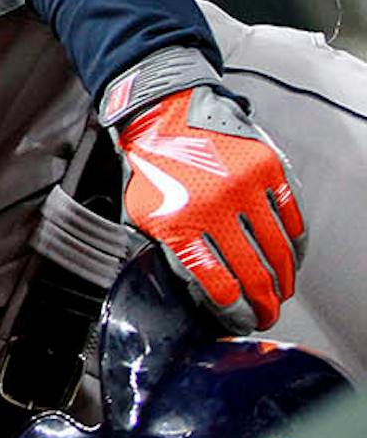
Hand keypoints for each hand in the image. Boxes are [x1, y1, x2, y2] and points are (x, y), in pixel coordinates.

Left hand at [113, 84, 305, 332]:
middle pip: (254, 273)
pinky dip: (296, 243)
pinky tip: (293, 257)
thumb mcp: (141, 216)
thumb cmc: (151, 167)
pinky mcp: (268, 169)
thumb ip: (166, 254)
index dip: (234, 314)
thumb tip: (196, 294)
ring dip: (285, 278)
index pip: (218, 286)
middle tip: (267, 315)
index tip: (242, 323)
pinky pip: (292, 216)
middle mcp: (216, 207)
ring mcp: (246, 187)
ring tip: (281, 292)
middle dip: (264, 304)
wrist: (165, 114)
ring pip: (278, 249)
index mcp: (180, 224)